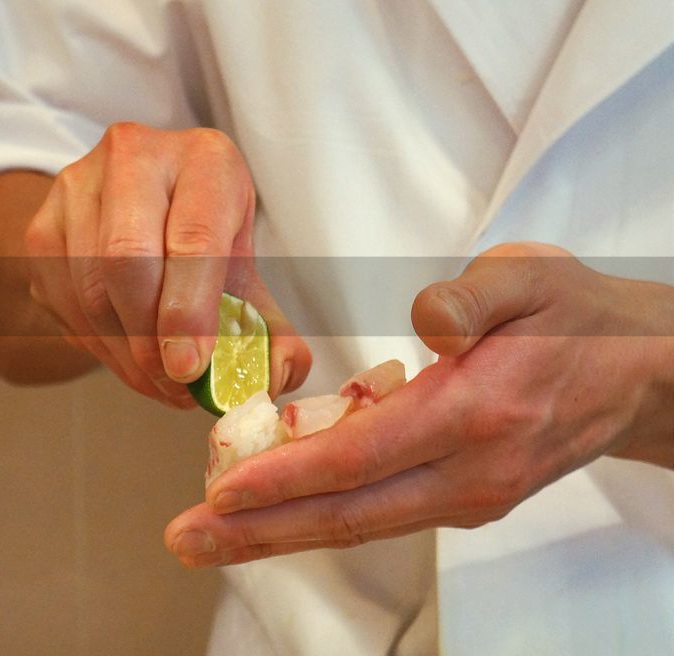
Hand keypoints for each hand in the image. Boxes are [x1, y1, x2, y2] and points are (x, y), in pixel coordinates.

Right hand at [24, 122, 310, 406]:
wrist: (139, 207)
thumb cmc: (202, 241)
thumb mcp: (245, 274)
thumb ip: (268, 330)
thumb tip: (277, 376)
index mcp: (203, 157)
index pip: (193, 238)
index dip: (189, 312)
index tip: (190, 368)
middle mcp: (133, 156)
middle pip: (127, 260)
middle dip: (149, 338)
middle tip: (172, 383)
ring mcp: (77, 187)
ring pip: (90, 288)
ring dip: (123, 352)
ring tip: (157, 380)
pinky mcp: (41, 224)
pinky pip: (62, 301)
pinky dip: (96, 345)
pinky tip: (125, 357)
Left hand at [165, 242, 673, 566]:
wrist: (639, 376)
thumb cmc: (576, 320)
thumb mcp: (533, 277)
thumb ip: (474, 294)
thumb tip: (427, 320)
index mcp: (479, 412)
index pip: (361, 456)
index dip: (286, 477)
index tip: (221, 488)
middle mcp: (470, 472)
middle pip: (347, 513)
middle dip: (258, 530)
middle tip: (186, 538)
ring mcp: (467, 496)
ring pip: (358, 524)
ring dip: (277, 534)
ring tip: (208, 536)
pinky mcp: (460, 500)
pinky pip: (377, 513)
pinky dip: (316, 516)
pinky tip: (266, 510)